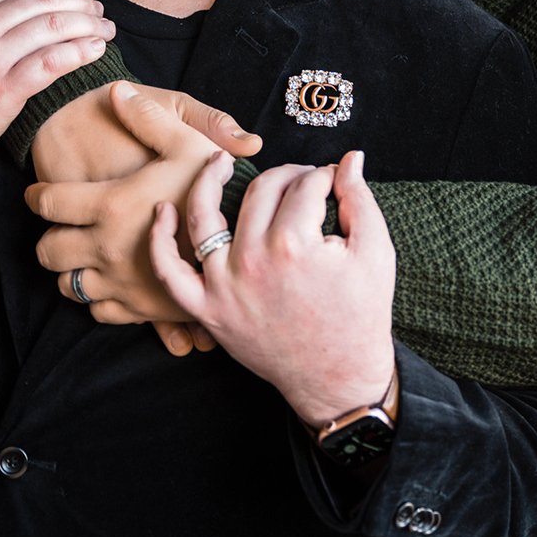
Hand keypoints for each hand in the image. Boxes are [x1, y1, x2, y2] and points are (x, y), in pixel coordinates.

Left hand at [30, 84, 231, 343]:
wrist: (250, 243)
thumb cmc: (220, 186)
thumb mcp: (188, 140)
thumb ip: (150, 116)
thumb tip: (118, 90)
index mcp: (111, 206)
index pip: (49, 205)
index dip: (36, 197)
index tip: (35, 194)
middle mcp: (108, 249)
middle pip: (49, 252)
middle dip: (48, 239)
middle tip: (59, 228)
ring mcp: (122, 284)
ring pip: (69, 286)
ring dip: (70, 271)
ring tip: (83, 256)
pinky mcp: (140, 309)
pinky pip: (99, 311)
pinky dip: (97, 299)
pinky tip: (109, 282)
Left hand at [149, 150, 396, 424]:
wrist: (339, 378)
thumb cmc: (361, 315)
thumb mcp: (376, 252)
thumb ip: (360, 198)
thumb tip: (351, 157)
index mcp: (296, 245)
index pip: (306, 185)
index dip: (324, 175)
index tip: (333, 180)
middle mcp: (253, 260)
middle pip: (262, 192)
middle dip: (288, 175)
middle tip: (304, 180)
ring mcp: (224, 286)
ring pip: (205, 217)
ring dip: (207, 180)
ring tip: (219, 160)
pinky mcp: (207, 310)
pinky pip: (170, 273)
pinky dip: (160, 240)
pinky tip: (162, 210)